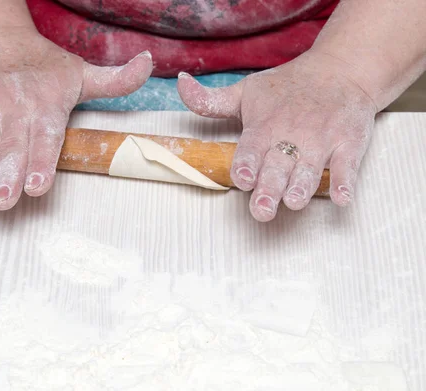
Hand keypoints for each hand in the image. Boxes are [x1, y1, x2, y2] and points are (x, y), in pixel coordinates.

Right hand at [0, 34, 152, 209]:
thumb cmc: (44, 67)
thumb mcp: (83, 73)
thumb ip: (116, 80)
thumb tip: (149, 64)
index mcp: (47, 105)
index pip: (46, 138)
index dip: (42, 162)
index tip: (38, 186)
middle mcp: (16, 108)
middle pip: (13, 146)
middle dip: (9, 175)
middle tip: (5, 201)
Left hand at [177, 51, 377, 221]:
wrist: (341, 69)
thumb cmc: (286, 87)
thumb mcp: (245, 91)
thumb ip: (210, 100)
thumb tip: (179, 82)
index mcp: (264, 124)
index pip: (251, 148)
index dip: (246, 164)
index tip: (241, 179)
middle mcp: (292, 134)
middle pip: (278, 166)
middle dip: (270, 188)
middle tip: (262, 210)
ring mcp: (322, 140)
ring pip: (310, 169)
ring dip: (302, 186)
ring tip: (294, 202)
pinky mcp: (349, 143)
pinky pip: (348, 165)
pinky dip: (346, 182)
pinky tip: (342, 199)